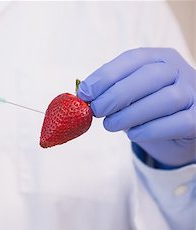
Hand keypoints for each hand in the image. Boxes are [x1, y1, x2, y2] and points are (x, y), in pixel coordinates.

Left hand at [78, 48, 195, 166]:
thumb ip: (108, 91)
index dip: (106, 75)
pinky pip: (178, 122)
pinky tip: (133, 134)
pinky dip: (151, 129)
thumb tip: (82, 96)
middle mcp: (180, 71)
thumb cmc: (146, 108)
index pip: (133, 59)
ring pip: (166, 98)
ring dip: (131, 114)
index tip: (85, 93)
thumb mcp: (127, 94)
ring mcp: (194, 93)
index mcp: (160, 58)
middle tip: (97, 110)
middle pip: (150, 76)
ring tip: (111, 125)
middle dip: (117, 94)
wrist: (177, 131)